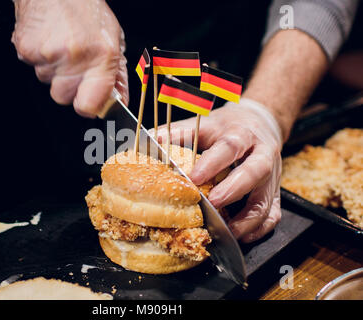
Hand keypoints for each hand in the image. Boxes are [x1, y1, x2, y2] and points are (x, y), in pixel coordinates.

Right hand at [12, 0, 127, 117]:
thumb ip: (117, 76)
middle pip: (64, 97)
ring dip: (54, 70)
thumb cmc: (86, 8)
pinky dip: (39, 57)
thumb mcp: (113, 40)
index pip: (89, 105)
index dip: (89, 106)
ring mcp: (48, 55)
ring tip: (62, 45)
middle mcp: (75, 57)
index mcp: (100, 57)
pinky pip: (32, 67)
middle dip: (69, 86)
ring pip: (47, 82)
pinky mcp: (26, 49)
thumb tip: (119, 101)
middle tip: (75, 63)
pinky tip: (49, 41)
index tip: (90, 101)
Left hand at [156, 98, 282, 242]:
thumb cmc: (228, 127)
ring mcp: (272, 176)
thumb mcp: (207, 124)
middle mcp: (262, 154)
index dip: (212, 163)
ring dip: (247, 219)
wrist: (260, 123)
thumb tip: (152, 140)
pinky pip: (273, 214)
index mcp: (242, 134)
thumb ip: (182, 133)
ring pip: (266, 199)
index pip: (229, 147)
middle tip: (212, 204)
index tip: (193, 178)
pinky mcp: (275, 192)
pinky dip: (259, 229)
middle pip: (255, 172)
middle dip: (233, 190)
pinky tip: (242, 235)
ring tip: (227, 230)